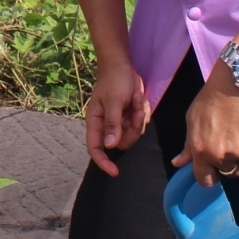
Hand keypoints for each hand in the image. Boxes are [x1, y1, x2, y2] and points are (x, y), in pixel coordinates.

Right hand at [84, 59, 150, 176]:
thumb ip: (112, 124)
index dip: (103, 162)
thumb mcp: (113, 101)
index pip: (95, 148)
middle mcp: (107, 125)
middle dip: (132, 130)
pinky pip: (141, 124)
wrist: (123, 66)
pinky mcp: (130, 117)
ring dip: (138, 118)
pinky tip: (138, 98)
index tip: (115, 172)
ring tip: (136, 99)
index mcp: (96, 122)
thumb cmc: (114, 81)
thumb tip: (109, 146)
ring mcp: (120, 122)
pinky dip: (142, 112)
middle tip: (134, 112)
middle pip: (122, 143)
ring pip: (133, 134)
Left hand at [174, 60, 238, 185]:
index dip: (209, 176)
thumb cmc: (210, 100)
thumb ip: (188, 146)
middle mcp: (223, 156)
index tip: (212, 169)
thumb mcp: (192, 121)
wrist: (237, 83)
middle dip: (227, 162)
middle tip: (228, 142)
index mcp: (202, 152)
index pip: (205, 181)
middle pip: (228, 172)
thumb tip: (178, 163)